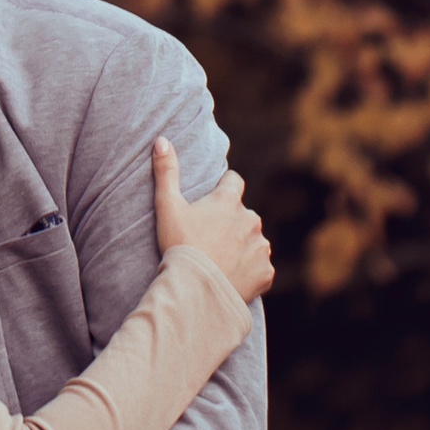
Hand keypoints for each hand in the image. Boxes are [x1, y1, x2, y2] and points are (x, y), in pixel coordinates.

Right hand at [152, 137, 272, 301]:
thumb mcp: (167, 206)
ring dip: (243, 247)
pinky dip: (251, 272)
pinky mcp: (266, 271)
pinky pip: (261, 268)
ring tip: (221, 261)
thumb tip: (162, 139)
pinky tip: (232, 278)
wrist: (195, 290)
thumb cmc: (179, 246)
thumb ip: (166, 171)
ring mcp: (261, 246)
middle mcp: (251, 219)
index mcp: (228, 201)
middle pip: (244, 214)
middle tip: (211, 239)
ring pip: (255, 241)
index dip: (223, 188)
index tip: (211, 203)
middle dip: (233, 223)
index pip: (234, 181)